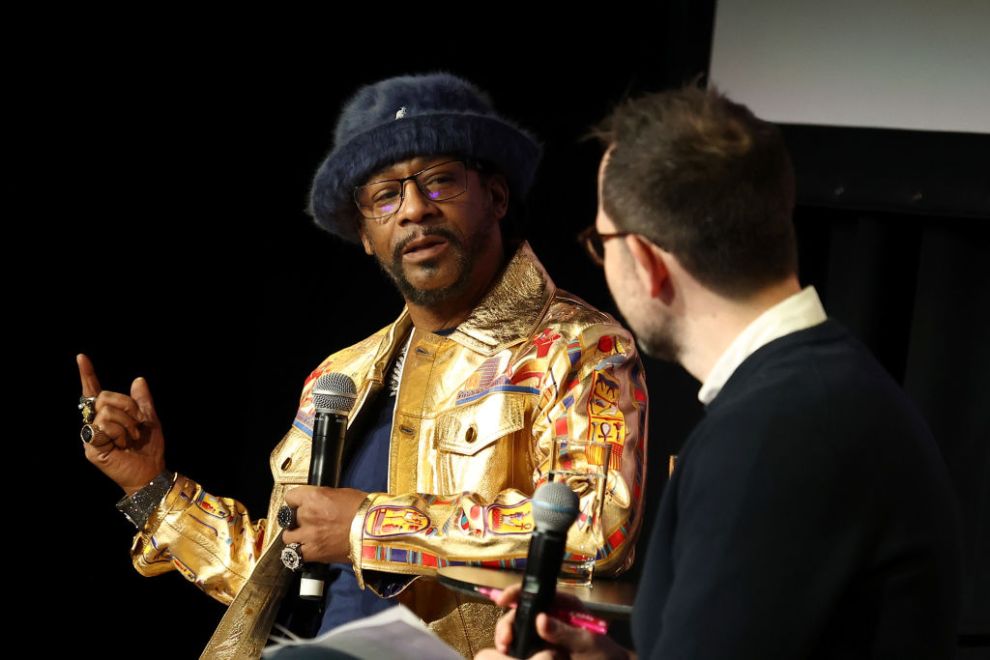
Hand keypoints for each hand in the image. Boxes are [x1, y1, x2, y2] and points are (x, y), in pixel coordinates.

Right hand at [77, 353, 165, 495]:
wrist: (152, 469)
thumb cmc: (149, 447)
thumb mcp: (149, 418)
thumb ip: (142, 400)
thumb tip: (138, 380)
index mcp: (108, 414)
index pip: (95, 391)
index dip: (87, 374)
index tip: (81, 357)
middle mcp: (96, 423)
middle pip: (104, 397)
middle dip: (128, 407)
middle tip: (137, 423)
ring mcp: (91, 435)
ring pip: (105, 413)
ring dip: (126, 423)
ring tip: (131, 437)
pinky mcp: (91, 448)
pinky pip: (103, 428)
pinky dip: (120, 433)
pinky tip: (123, 445)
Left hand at [281, 486, 368, 563]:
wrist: (376, 531)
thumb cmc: (365, 510)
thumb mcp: (343, 494)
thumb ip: (325, 498)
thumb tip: (320, 502)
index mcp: (314, 496)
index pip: (291, 497)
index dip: (296, 501)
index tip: (300, 504)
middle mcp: (306, 515)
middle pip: (289, 517)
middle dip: (297, 519)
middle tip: (308, 522)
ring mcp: (308, 535)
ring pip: (287, 537)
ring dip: (295, 536)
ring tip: (305, 537)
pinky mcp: (313, 553)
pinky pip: (295, 554)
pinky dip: (299, 552)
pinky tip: (307, 550)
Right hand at [476, 584, 632, 659]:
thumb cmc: (605, 654)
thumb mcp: (586, 641)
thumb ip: (564, 632)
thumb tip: (540, 619)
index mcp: (562, 605)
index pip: (536, 591)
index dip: (516, 593)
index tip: (502, 601)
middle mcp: (551, 615)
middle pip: (521, 611)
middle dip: (508, 623)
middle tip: (504, 640)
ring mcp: (545, 633)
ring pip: (519, 629)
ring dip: (509, 637)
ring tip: (506, 649)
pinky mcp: (542, 649)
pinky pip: (523, 645)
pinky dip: (515, 649)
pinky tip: (511, 655)